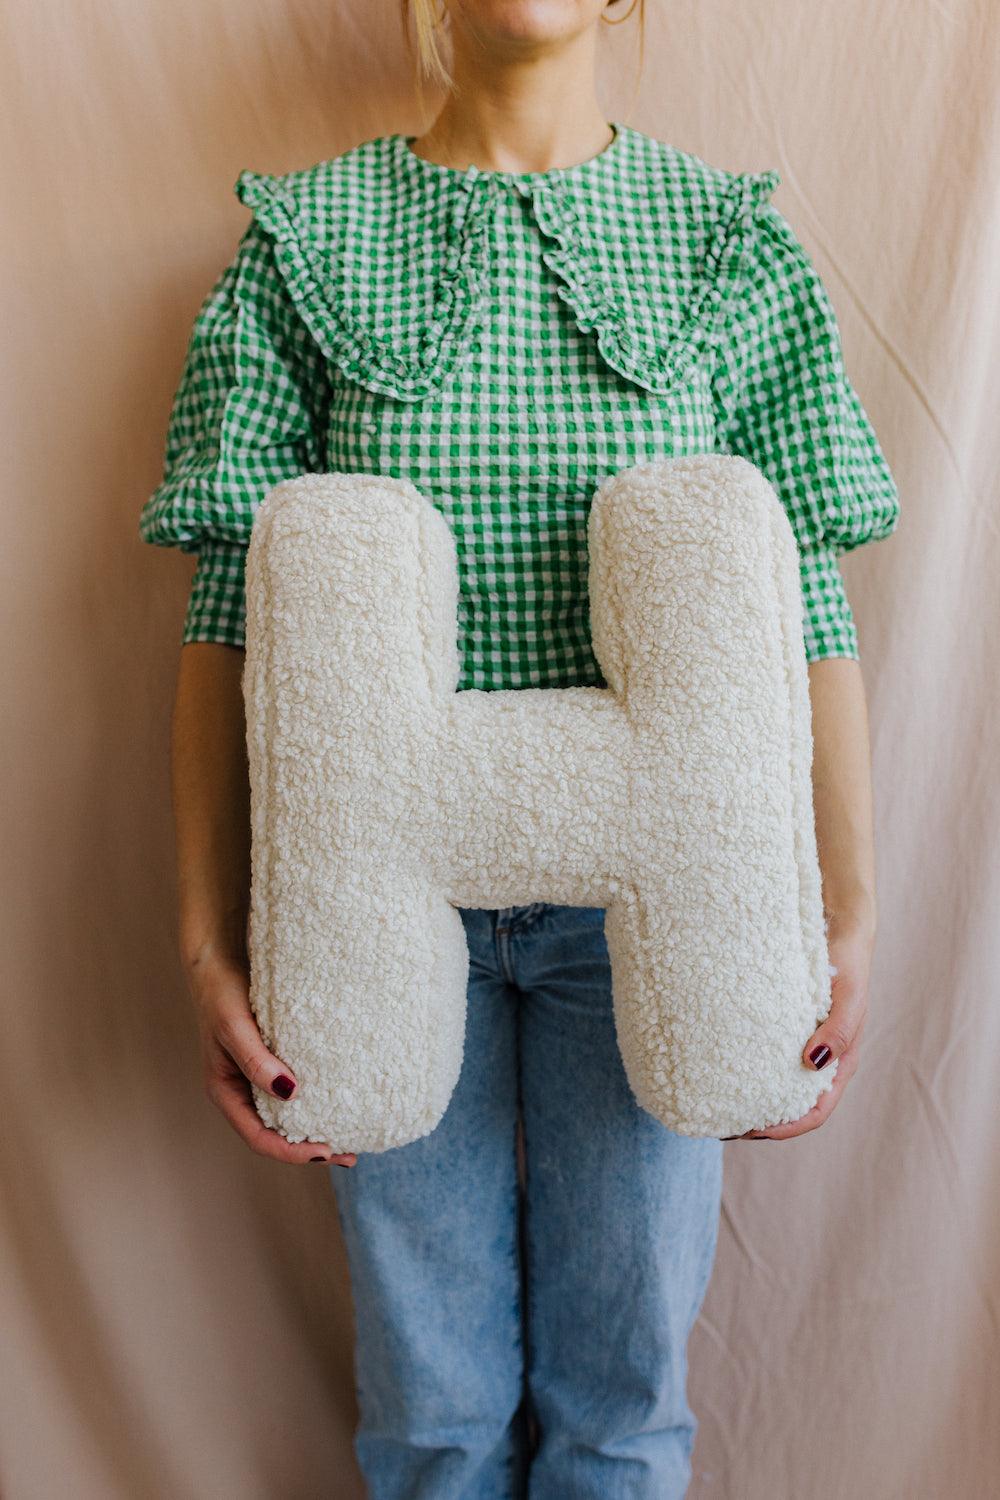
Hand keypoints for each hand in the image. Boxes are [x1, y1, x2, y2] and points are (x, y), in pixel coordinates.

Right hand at [186, 951, 357, 1168]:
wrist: (220, 963)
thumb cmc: (222, 994)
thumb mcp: (235, 1027)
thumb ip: (256, 1060)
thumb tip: (289, 1094)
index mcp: (227, 1092)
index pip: (259, 1137)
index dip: (291, 1151)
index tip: (326, 1152)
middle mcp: (242, 1091)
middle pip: (276, 1134)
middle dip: (309, 1149)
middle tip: (350, 1156)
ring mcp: (257, 1078)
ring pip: (287, 1116)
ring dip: (315, 1129)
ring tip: (351, 1137)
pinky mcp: (273, 1062)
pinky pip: (296, 1092)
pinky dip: (315, 1103)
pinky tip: (339, 1102)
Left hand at [722, 909, 873, 1140]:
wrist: (836, 925)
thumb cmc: (847, 962)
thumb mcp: (850, 994)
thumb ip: (840, 1029)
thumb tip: (814, 1063)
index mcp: (839, 1062)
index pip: (814, 1111)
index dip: (785, 1128)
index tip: (753, 1132)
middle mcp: (817, 1060)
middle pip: (788, 1105)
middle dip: (759, 1122)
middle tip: (719, 1124)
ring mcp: (799, 1044)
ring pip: (773, 1083)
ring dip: (747, 1097)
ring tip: (711, 1102)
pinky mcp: (781, 1026)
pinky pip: (761, 1055)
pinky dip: (742, 1067)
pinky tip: (716, 1065)